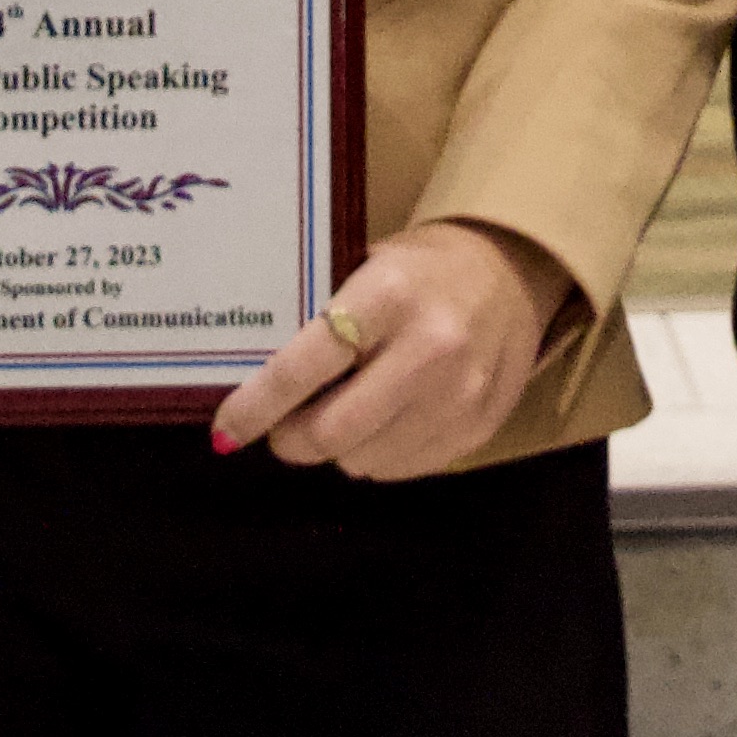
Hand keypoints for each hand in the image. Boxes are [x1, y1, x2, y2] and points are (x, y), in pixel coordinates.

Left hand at [209, 217, 561, 479]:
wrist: (511, 272)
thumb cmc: (420, 268)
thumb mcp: (366, 266)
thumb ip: (318, 317)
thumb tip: (249, 374)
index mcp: (388, 295)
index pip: (306, 364)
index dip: (257, 404)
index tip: (225, 430)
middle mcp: (428, 348)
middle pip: (332, 431)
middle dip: (292, 439)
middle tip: (282, 428)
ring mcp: (458, 396)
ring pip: (364, 460)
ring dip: (337, 449)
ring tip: (342, 413)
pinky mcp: (477, 429)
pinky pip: (402, 470)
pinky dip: (377, 455)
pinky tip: (383, 421)